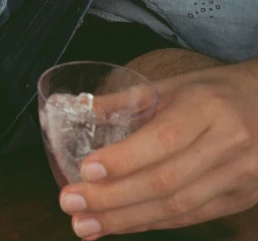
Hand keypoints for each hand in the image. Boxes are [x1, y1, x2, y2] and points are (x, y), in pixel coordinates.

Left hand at [58, 64, 257, 238]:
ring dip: (124, 219)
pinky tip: (117, 226)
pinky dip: (149, 223)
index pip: (163, 139)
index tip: (86, 171)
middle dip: (112, 198)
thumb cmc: (212, 92)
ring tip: (84, 225)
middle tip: (70, 203)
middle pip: (166, 181)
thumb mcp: (173, 85)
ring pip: (177, 207)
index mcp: (206, 108)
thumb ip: (124, 101)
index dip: (124, 159)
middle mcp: (228, 144)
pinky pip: (190, 218)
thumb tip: (72, 108)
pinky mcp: (241, 199)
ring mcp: (239, 176)